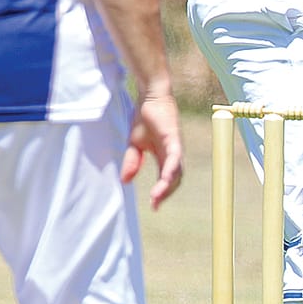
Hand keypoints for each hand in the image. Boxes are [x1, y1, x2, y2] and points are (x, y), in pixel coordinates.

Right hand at [123, 91, 183, 208]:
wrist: (149, 97)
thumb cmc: (145, 118)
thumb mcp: (134, 144)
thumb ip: (132, 162)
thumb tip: (125, 181)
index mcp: (166, 156)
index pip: (167, 179)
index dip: (162, 192)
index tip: (153, 206)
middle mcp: (174, 154)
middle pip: (175, 179)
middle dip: (165, 194)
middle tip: (155, 205)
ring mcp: (176, 146)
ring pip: (177, 171)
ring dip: (168, 186)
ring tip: (157, 198)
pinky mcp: (174, 138)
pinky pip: (175, 158)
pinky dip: (171, 170)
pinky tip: (166, 180)